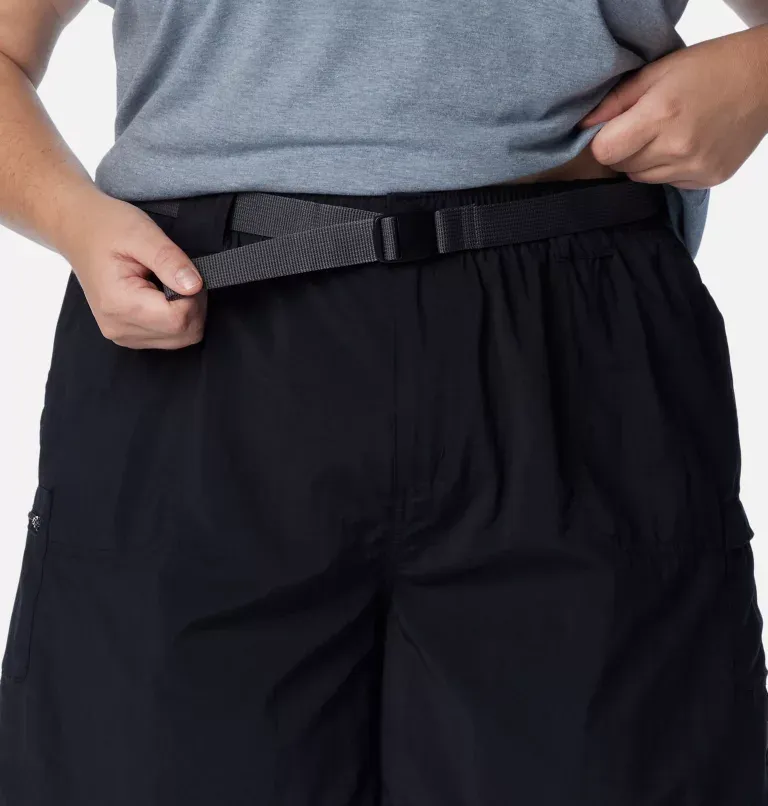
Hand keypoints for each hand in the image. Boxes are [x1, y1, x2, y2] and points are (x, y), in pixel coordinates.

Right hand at [59, 192, 205, 349]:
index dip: (195, 298)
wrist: (78, 229)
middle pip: (182, 334)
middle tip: (181, 276)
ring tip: (169, 283)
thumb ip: (170, 261)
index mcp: (120, 304)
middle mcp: (119, 327)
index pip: (179, 320)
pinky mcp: (127, 335)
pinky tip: (162, 295)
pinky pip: (167, 338)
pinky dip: (174, 319)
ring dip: (185, 313)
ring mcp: (121, 335)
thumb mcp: (142, 233)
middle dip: (193, 306)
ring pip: (178, 339)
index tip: (186, 274)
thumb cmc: (106, 227)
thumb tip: (194, 286)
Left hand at [578, 25, 767, 189]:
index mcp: (660, 115)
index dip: (603, 140)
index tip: (613, 128)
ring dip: (645, 160)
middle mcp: (677, 147)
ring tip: (667, 133)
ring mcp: (694, 167)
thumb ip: (615, 101)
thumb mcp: (658, 71)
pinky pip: (667, 183)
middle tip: (645, 126)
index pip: (605, 151)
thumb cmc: (710, 68)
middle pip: (621, 166)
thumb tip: (582, 127)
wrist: (765, 79)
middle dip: (625, 148)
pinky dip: (668, 168)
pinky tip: (686, 144)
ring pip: (641, 178)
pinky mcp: (707, 179)